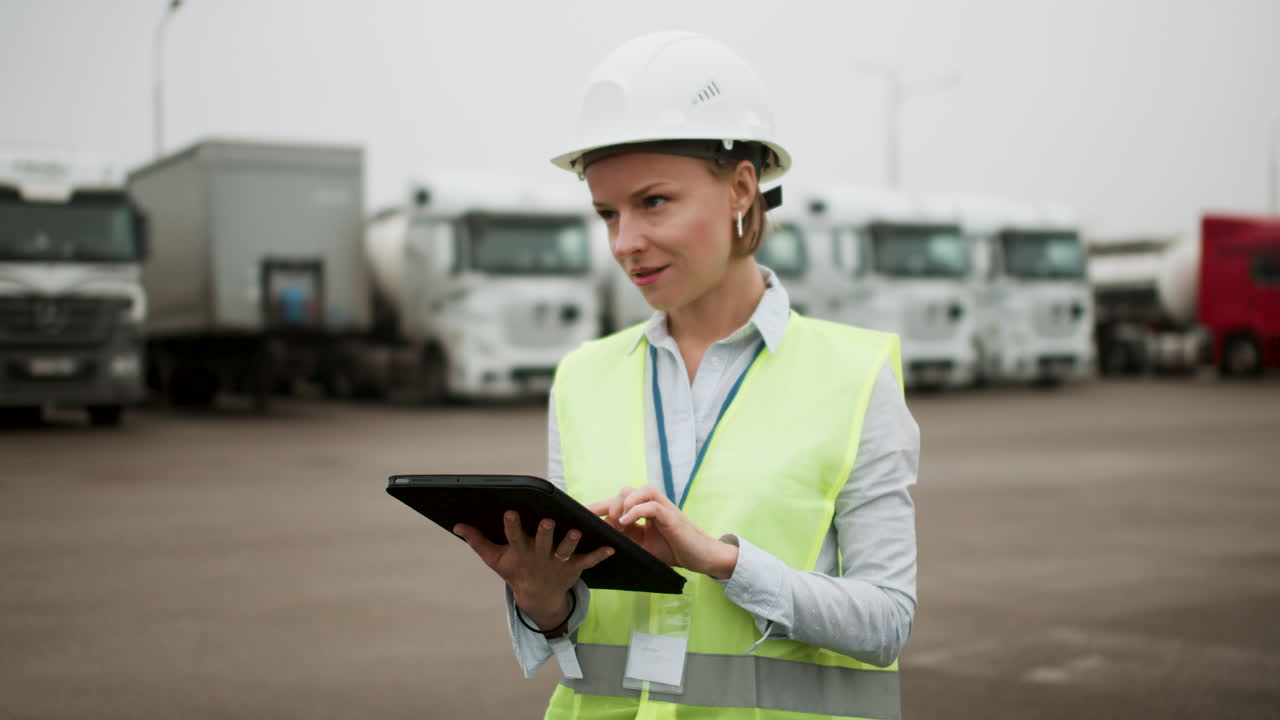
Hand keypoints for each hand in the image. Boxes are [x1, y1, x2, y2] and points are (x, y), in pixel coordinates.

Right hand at [453, 511, 612, 629]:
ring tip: (575, 530)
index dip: (512, 526)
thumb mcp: (495, 559)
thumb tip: (457, 525)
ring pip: (565, 552)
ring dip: (570, 542)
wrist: (538, 597)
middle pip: (542, 544)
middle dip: (544, 534)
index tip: (510, 512)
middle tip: (546, 521)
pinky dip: (599, 555)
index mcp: (520, 552)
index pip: (514, 537)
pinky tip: (611, 546)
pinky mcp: (574, 568)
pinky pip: (588, 561)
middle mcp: (539, 557)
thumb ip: (477, 541)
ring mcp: (557, 563)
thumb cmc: (515, 570)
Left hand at [587, 486, 737, 578]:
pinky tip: (626, 522)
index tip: (579, 515)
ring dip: (623, 504)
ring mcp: (661, 507)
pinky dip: (636, 511)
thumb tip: (601, 538)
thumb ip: (625, 538)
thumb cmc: (672, 551)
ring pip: (637, 491)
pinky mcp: (670, 514)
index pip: (617, 502)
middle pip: (624, 491)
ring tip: (617, 522)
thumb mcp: (642, 546)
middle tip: (599, 522)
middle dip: (608, 504)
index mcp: (642, 511)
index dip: (598, 506)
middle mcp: (651, 504)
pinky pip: (650, 505)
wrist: (699, 557)